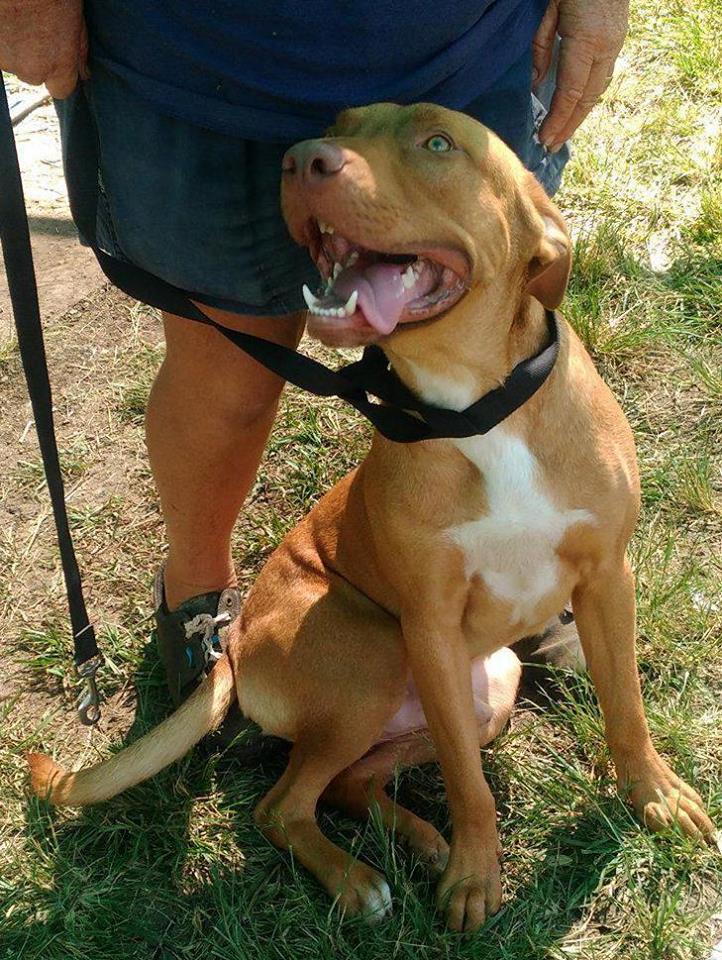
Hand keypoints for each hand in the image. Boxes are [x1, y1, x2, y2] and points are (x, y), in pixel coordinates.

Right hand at [0, 0, 87, 98]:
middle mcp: (33, 70)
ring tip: (19, 21)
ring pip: (13, 63)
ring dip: (15, 49)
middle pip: (34, 76)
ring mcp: (8, 61)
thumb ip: (79, 52)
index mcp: (60, 67)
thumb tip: (84, 73)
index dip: (58, 75)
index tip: (56, 60)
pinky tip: (7, 20)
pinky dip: (1, 38)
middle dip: (34, 60)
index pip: (61, 90)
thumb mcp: (77, 22)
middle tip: (34, 32)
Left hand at [533, 0, 628, 150]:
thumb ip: (541, 47)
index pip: (570, 93)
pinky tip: (575, 106)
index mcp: (587, 41)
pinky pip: (602, 75)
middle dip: (569, 125)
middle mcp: (606, 47)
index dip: (558, 120)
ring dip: (580, 113)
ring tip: (562, 132)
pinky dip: (588, 95)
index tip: (544, 139)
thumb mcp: (548, 11)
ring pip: (598, 88)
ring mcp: (616, 43)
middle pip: (587, 98)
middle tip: (552, 146)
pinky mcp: (619, 38)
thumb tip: (535, 84)